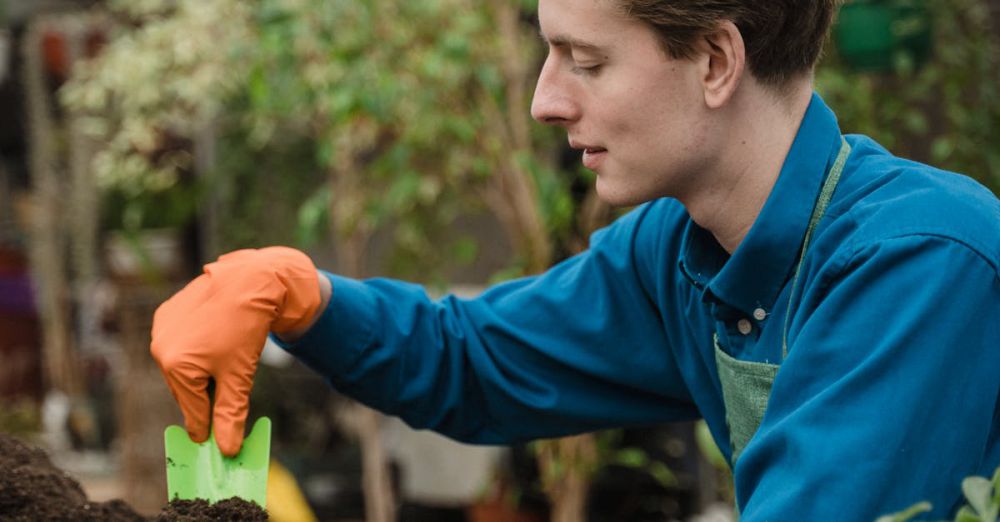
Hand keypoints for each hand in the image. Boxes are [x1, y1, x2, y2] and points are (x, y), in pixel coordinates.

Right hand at [150, 247, 322, 455]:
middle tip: (224, 401)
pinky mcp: (167, 312)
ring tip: (223, 364)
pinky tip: (214, 343)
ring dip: (199, 373)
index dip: (208, 426)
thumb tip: (227, 449)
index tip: (215, 442)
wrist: (252, 281)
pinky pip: (179, 343)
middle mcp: (160, 345)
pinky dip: (195, 351)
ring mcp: (161, 327)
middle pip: (184, 387)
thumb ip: (230, 415)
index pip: (192, 409)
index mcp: (174, 365)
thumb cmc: (245, 328)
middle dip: (206, 396)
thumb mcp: (239, 377)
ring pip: (181, 366)